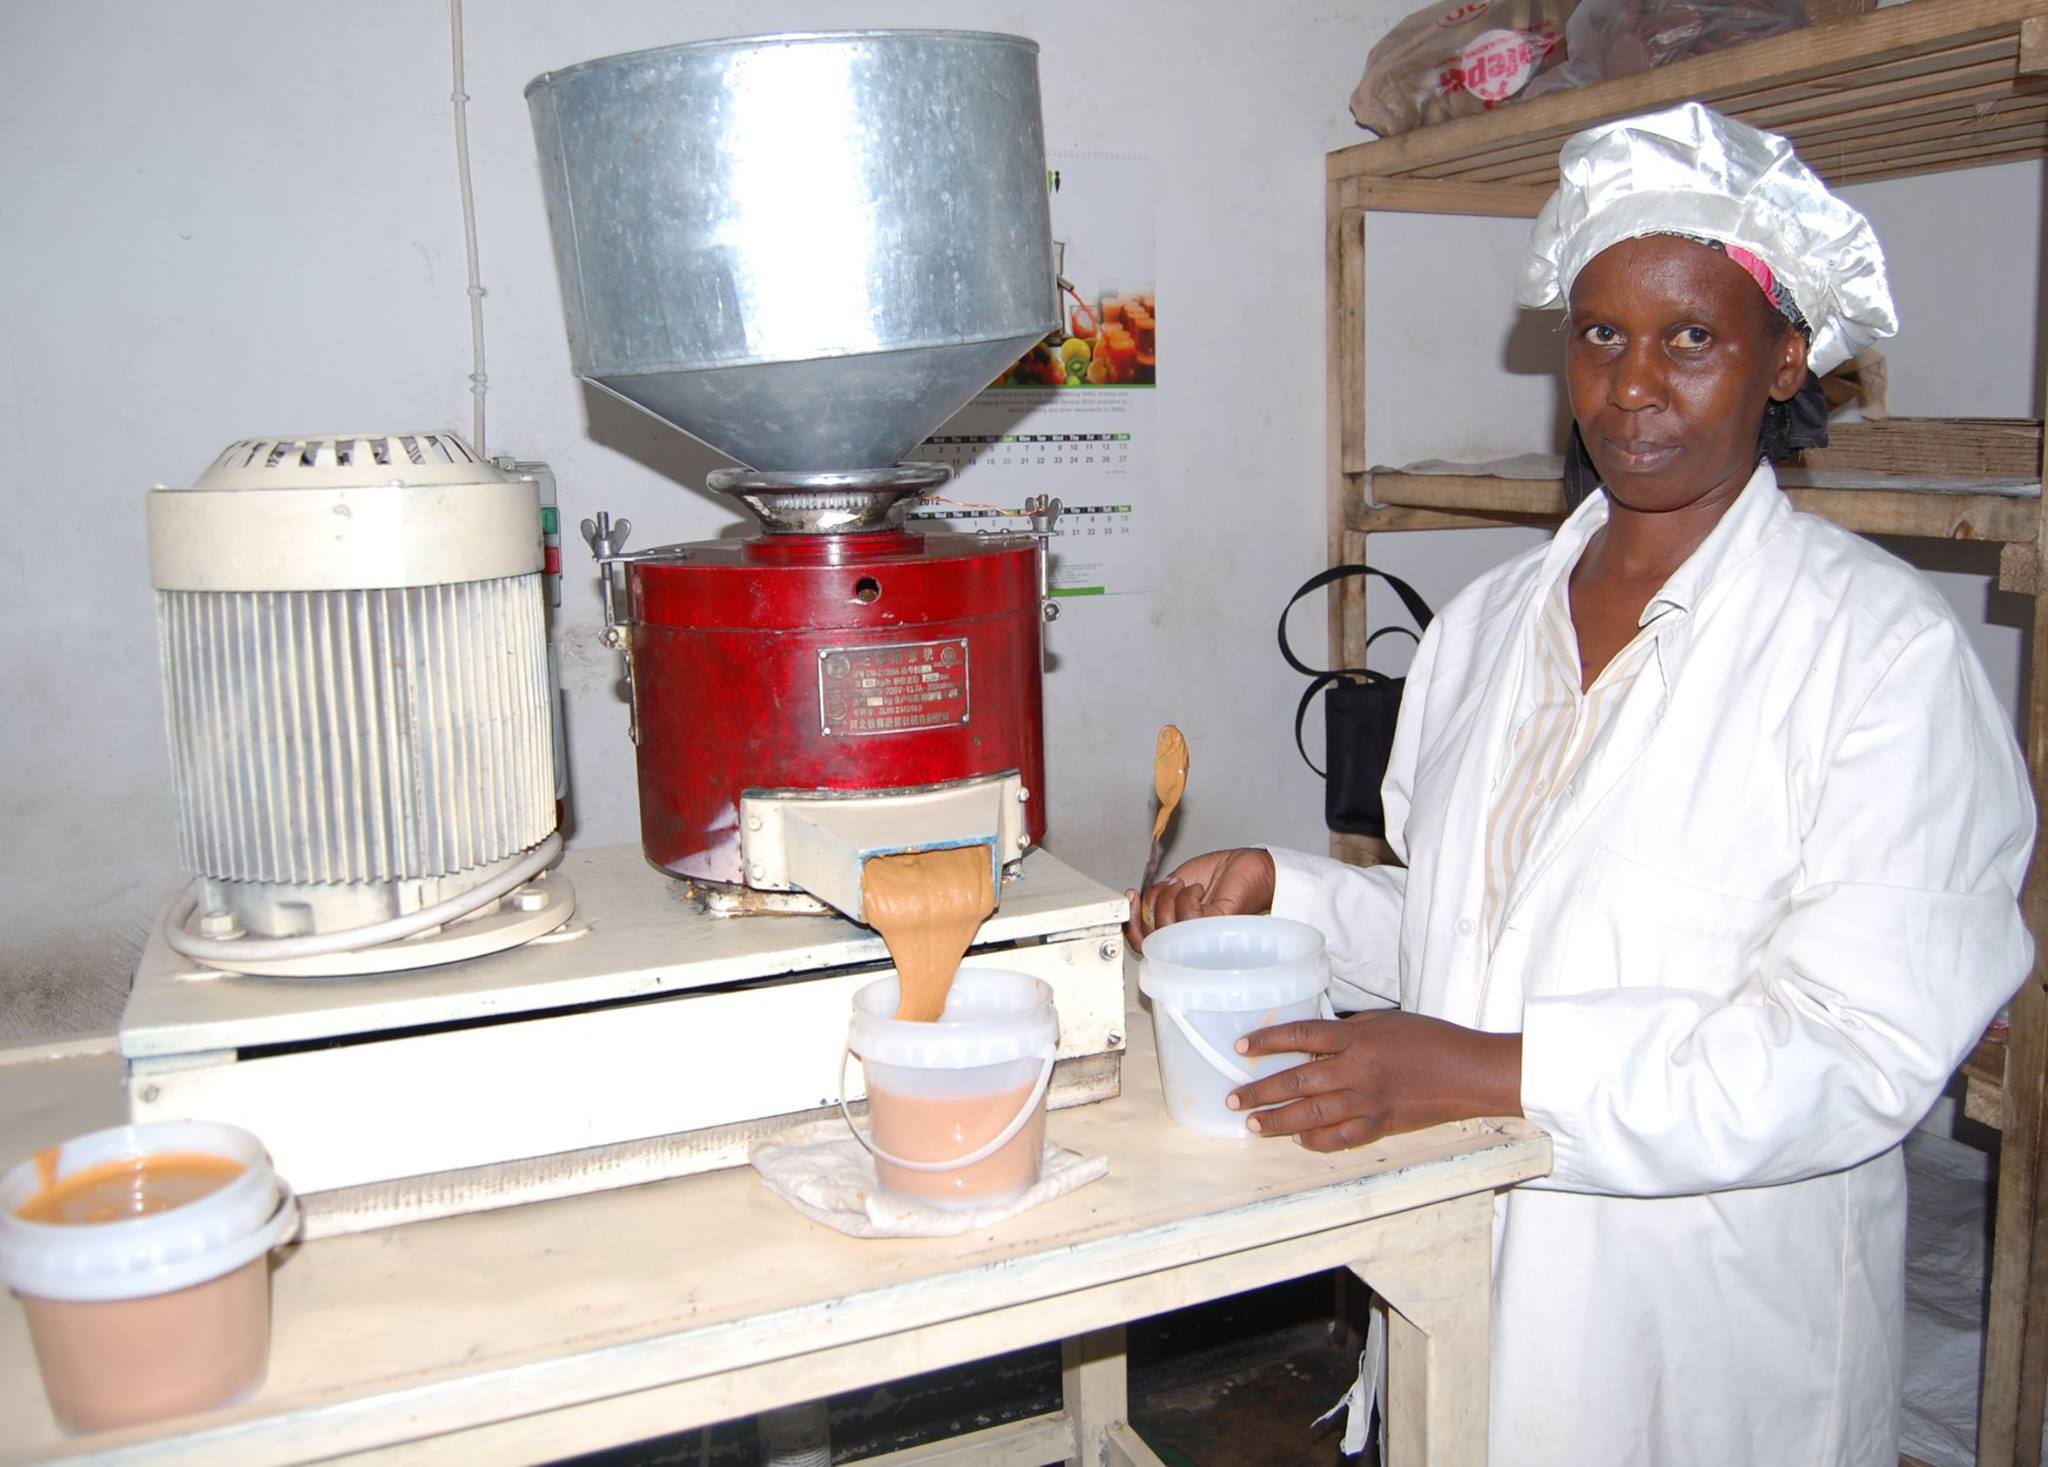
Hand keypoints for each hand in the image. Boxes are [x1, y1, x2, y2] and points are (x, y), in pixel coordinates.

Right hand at [1124, 848, 1275, 950]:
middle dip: (1148, 907)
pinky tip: (1198, 890)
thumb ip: (1156, 896)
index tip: (1129, 899)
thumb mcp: (1175, 882)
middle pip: (1149, 939)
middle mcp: (1185, 937)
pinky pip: (1189, 918)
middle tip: (1162, 888)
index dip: (1130, 923)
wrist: (1249, 867)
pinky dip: (1188, 898)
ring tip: (1184, 884)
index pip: (1141, 941)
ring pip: (1166, 928)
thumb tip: (1138, 901)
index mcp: (1172, 928)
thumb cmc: (1219, 875)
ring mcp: (1200, 935)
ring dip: (1168, 898)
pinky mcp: (1216, 927)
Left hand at [1226, 1012, 1522, 1151]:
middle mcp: (1358, 1070)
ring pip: (1312, 1115)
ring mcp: (1369, 1102)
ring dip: (1278, 1121)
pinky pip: (1341, 1138)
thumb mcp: (1387, 1022)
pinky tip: (1299, 1140)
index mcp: (1358, 1038)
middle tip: (1233, 1098)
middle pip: (1298, 1081)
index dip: (1268, 1041)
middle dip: (1261, 1091)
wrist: (1471, 1073)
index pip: (1302, 1035)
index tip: (1242, 1047)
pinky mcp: (1382, 1126)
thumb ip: (1349, 1031)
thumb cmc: (1432, 1039)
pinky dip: (1317, 1141)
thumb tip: (1314, 1039)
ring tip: (1252, 1125)